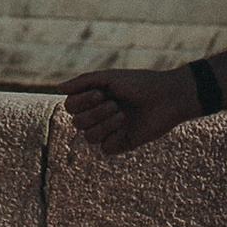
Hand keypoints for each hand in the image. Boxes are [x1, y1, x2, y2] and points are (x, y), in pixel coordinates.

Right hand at [62, 64, 195, 155]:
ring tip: (123, 114)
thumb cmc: (140, 83)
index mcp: (94, 98)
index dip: (81, 102)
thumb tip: (58, 88)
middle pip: (77, 122)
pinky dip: (113, 137)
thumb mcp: (110, 78)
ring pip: (88, 137)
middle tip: (115, 103)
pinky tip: (127, 129)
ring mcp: (110, 130)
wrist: (168, 97)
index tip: (101, 93)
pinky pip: (105, 149)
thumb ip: (83, 82)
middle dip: (94, 113)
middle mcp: (99, 115)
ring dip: (104, 125)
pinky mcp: (122, 143)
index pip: (70, 106)